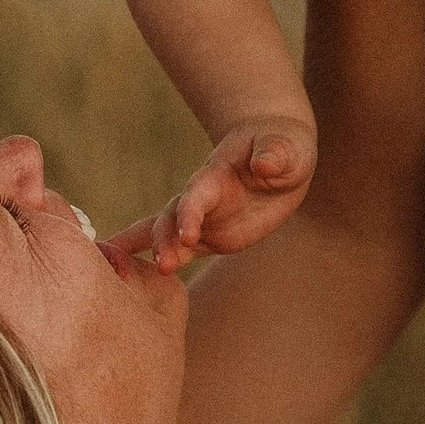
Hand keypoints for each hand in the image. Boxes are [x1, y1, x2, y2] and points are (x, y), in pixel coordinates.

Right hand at [103, 111, 319, 273]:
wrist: (277, 154)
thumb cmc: (282, 145)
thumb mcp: (287, 146)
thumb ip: (274, 153)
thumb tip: (265, 163)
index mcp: (217, 174)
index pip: (197, 195)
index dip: (190, 214)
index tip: (188, 236)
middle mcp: (202, 197)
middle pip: (173, 216)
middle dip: (165, 238)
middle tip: (163, 263)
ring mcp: (203, 218)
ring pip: (169, 233)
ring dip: (159, 251)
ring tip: (155, 272)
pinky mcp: (210, 236)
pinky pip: (180, 250)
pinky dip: (162, 261)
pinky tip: (138, 278)